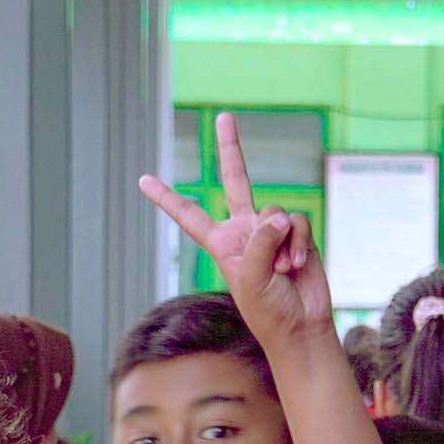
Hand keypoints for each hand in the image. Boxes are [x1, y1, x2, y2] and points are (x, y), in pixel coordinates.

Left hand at [138, 111, 330, 348]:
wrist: (301, 326)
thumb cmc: (268, 310)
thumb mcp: (249, 278)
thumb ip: (259, 241)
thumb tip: (276, 215)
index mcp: (221, 243)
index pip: (189, 215)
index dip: (166, 198)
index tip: (142, 180)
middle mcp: (245, 230)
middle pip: (237, 180)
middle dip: (231, 148)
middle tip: (225, 117)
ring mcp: (272, 231)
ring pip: (275, 212)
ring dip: (282, 243)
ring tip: (284, 270)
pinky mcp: (297, 235)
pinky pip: (297, 221)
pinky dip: (299, 243)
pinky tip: (298, 265)